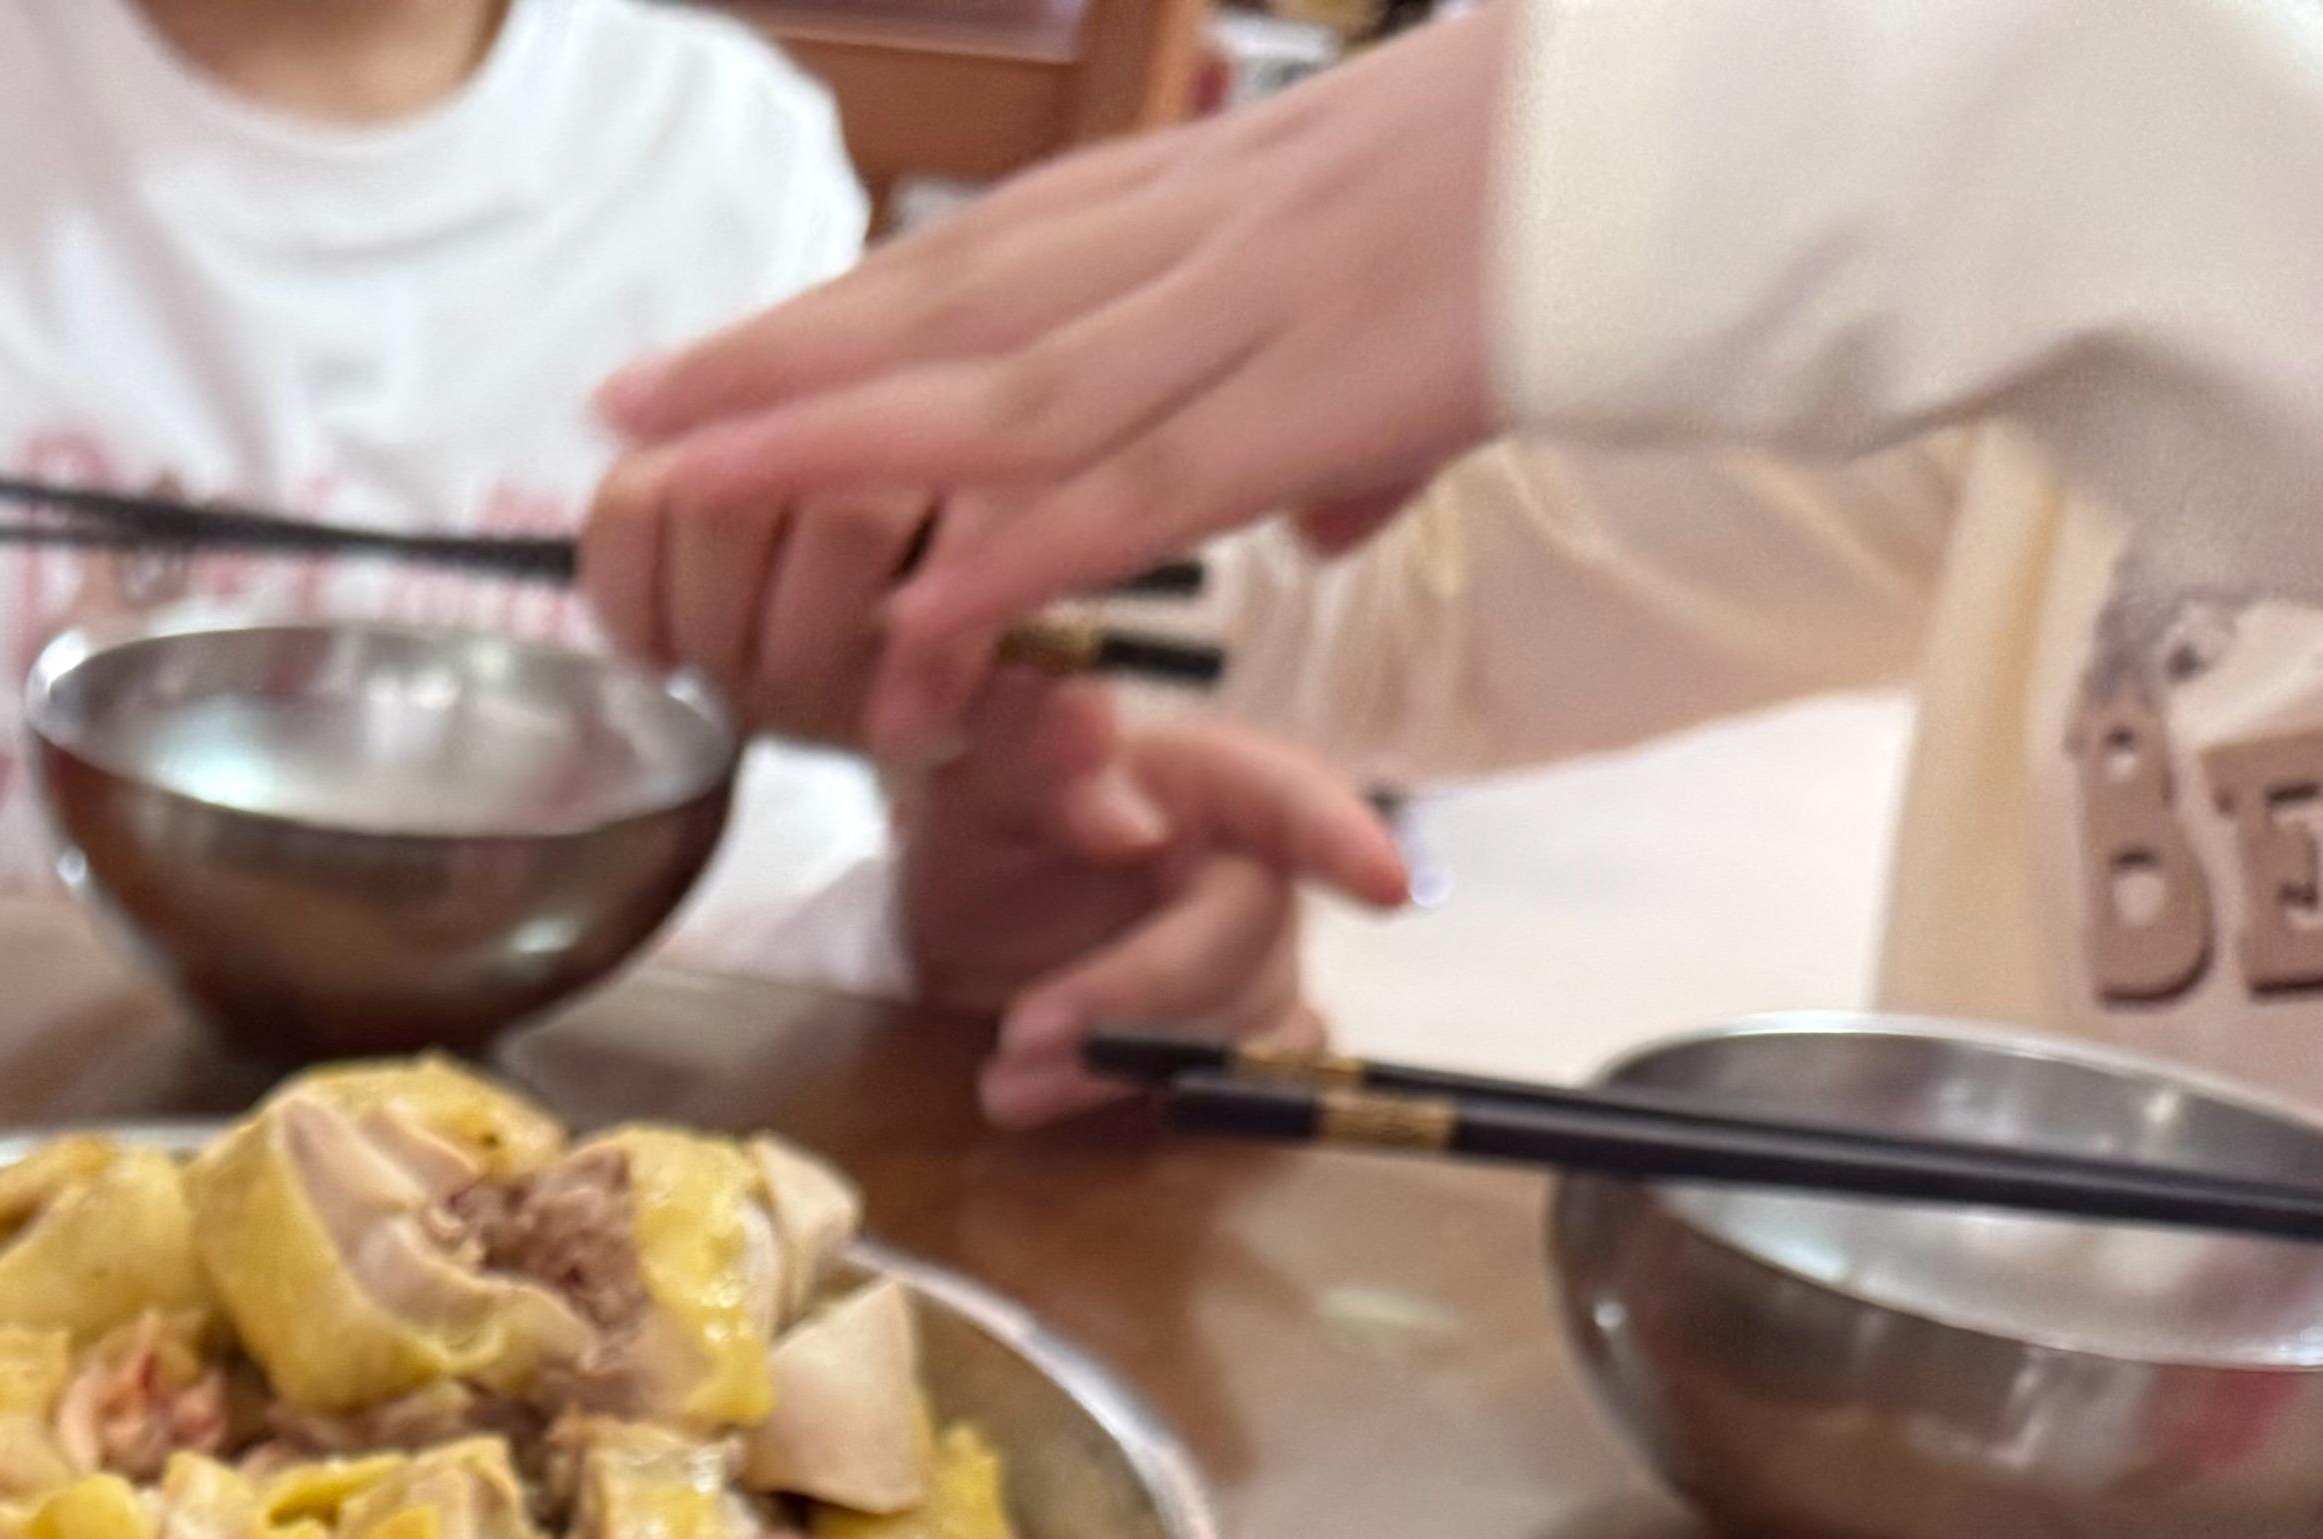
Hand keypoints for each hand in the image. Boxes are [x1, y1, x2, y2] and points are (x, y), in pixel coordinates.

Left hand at [593, 15, 1509, 749]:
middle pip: (943, 307)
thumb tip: (1324, 514)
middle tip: (623, 404)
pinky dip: (1013, 561)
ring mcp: (1245, 321)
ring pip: (989, 396)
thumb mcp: (1434, 316)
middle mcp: (1199, 243)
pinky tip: (908, 617)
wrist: (1698, 137)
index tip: (717, 349)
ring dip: (824, 445)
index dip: (840, 305)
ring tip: (676, 477)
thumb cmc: (1585, 200)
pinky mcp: (1311, 409)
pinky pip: (1129, 500)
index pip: (990, 254)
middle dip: (775, 361)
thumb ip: (1354, 439)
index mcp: (1223, 200)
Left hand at [892, 671, 1410, 1128]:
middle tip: (1021, 1034)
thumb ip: (1039, 766)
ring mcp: (1258, 960)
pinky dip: (1153, 1100)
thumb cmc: (1000, 826)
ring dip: (1116, 1066)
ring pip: (1233, 1028)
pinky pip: (1233, 1081)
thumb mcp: (987, 781)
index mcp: (1212, 781)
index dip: (1348, 842)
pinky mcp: (1235, 1036)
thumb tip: (1132, 821)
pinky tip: (1059, 1099)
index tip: (1388, 889)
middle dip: (1135, 993)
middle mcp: (1256, 869)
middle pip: (1243, 940)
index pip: (1300, 800)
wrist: (973, 918)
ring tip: (1004, 1083)